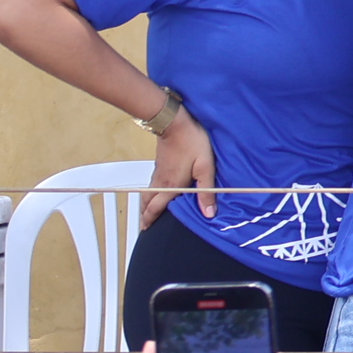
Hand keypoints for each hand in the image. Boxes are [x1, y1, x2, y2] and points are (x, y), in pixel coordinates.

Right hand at [144, 110, 218, 227]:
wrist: (174, 122)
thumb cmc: (192, 142)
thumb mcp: (205, 167)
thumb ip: (207, 191)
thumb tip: (208, 212)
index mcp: (171, 186)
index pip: (156, 208)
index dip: (150, 220)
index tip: (146, 230)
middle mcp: (161, 181)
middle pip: (147, 203)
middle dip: (145, 215)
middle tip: (144, 226)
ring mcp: (158, 172)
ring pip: (147, 194)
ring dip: (146, 205)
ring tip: (147, 213)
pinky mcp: (159, 165)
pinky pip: (151, 184)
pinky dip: (150, 194)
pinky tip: (156, 193)